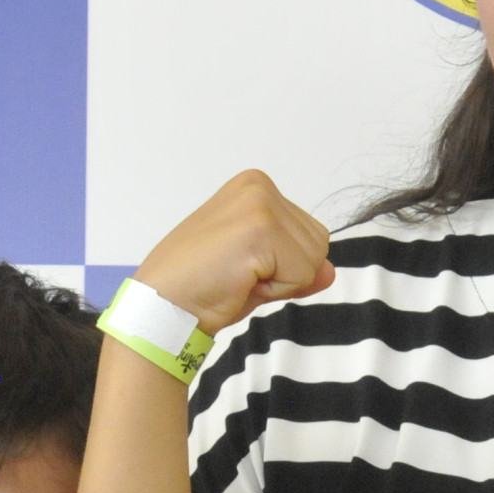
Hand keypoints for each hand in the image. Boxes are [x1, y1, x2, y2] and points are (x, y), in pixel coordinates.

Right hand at [135, 171, 334, 334]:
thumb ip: (297, 265)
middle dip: (285, 273)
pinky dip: (274, 290)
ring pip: (314, 260)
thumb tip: (329, 271)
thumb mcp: (260, 272)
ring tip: (237, 277)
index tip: (242, 267)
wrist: (163, 306)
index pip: (311, 235)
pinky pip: (301, 274)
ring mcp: (260, 204)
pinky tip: (238, 281)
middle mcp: (259, 186)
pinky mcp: (260, 228)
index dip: (283, 266)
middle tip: (238, 275)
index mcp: (256, 187)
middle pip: (318, 245)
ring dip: (280, 282)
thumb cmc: (201, 288)